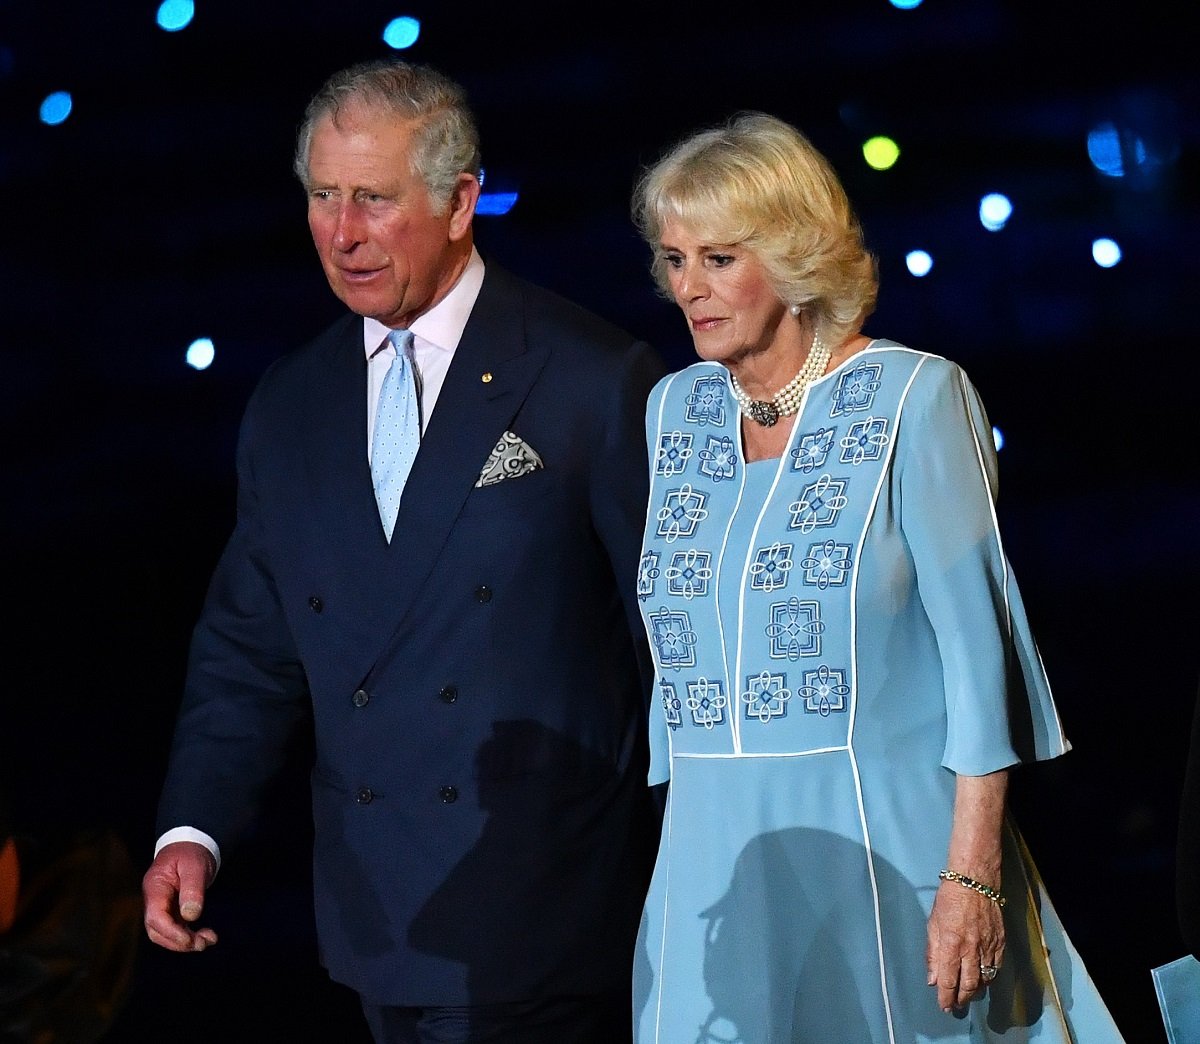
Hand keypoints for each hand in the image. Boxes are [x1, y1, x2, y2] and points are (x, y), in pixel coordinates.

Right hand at [142, 841, 218, 951]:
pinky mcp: (173, 910)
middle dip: (177, 942)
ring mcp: (163, 906)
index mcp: (155, 887)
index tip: (189, 940)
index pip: (155, 917)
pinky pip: (177, 928)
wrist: (191, 843)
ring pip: (166, 933)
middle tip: (201, 944)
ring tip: (208, 941)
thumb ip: (192, 889)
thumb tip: (190, 916)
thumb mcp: (194, 866)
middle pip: (157, 931)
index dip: (170, 932)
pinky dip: (190, 936)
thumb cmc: (191, 852)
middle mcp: (155, 900)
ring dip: (185, 942)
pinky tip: (206, 937)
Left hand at [926, 879, 1004, 1012]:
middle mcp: (971, 949)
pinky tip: (983, 979)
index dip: (946, 996)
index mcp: (951, 944)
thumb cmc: (949, 899)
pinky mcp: (1000, 943)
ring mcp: (988, 947)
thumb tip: (932, 978)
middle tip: (956, 1006)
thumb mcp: (933, 924)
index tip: (944, 1006)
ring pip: (984, 979)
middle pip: (969, 984)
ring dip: (975, 990)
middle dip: (962, 999)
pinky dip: (989, 976)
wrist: (975, 882)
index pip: (948, 979)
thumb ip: (932, 953)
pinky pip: (996, 967)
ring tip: (967, 994)